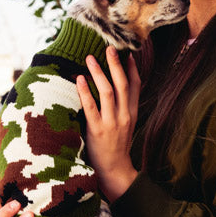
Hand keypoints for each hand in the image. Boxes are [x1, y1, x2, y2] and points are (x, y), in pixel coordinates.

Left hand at [76, 46, 139, 201]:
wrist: (114, 169)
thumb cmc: (118, 143)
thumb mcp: (127, 122)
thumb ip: (124, 104)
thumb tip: (116, 83)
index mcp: (132, 112)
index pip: (136, 86)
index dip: (132, 68)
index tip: (127, 52)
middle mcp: (124, 115)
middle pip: (122, 85)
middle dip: (116, 65)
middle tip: (109, 48)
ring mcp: (111, 123)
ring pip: (108, 92)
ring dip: (99, 73)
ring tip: (90, 58)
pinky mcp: (97, 131)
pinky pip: (90, 107)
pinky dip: (85, 91)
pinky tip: (79, 79)